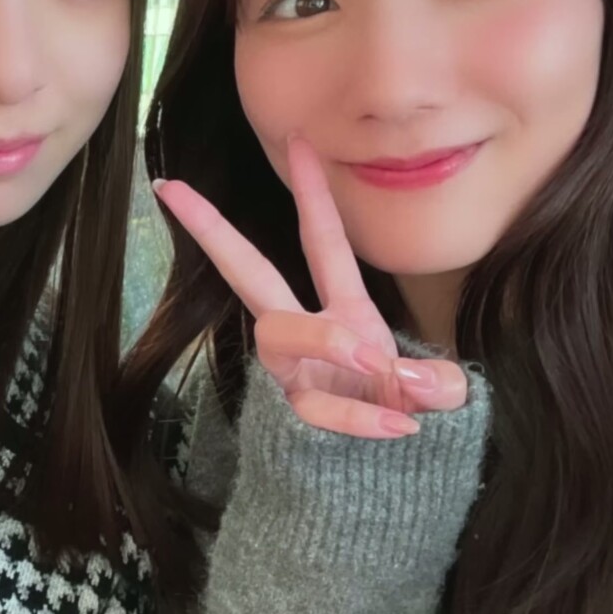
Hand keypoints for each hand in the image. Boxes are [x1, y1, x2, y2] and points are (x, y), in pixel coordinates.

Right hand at [153, 138, 466, 438]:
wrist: (384, 474)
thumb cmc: (402, 412)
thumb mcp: (435, 389)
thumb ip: (435, 382)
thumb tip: (412, 382)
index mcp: (342, 308)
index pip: (321, 240)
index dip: (312, 192)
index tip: (299, 139)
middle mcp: (303, 331)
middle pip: (250, 272)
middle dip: (212, 230)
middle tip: (177, 190)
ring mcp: (293, 371)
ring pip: (279, 334)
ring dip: (322, 337)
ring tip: (373, 358)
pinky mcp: (296, 411)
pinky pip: (318, 406)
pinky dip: (359, 414)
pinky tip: (399, 426)